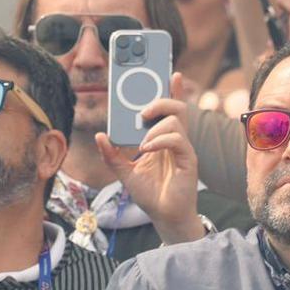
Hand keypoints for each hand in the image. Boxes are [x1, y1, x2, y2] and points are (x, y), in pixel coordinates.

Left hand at [95, 73, 199, 242]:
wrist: (165, 217)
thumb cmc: (150, 194)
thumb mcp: (124, 172)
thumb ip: (112, 154)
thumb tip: (100, 135)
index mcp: (163, 139)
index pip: (170, 109)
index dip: (173, 89)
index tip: (170, 72)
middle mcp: (176, 140)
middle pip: (177, 108)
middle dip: (161, 100)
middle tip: (143, 110)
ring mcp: (183, 149)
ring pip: (177, 119)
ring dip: (156, 125)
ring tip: (142, 141)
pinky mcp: (188, 160)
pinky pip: (178, 139)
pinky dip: (160, 140)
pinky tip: (147, 149)